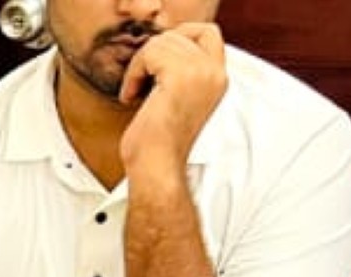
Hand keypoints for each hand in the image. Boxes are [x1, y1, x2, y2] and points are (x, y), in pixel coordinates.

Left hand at [119, 25, 229, 175]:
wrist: (158, 169)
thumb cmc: (160, 143)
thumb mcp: (179, 98)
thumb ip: (182, 71)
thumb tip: (161, 47)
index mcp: (218, 80)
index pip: (207, 33)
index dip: (179, 39)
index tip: (157, 65)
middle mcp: (215, 73)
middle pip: (179, 34)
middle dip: (153, 54)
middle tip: (142, 81)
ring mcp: (200, 73)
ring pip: (161, 41)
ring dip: (139, 65)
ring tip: (136, 92)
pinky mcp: (181, 76)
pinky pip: (149, 53)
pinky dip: (133, 73)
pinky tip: (131, 97)